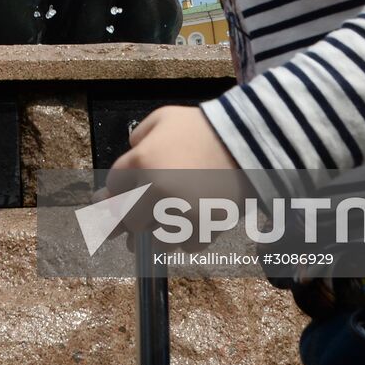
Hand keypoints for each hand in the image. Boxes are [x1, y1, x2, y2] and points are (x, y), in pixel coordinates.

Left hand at [99, 105, 245, 244]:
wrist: (250, 141)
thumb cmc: (204, 127)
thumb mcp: (164, 118)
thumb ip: (139, 137)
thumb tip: (131, 156)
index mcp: (141, 161)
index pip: (115, 189)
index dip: (122, 191)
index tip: (130, 194)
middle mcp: (155, 190)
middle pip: (131, 220)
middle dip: (140, 214)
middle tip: (154, 207)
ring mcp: (179, 212)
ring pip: (157, 241)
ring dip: (164, 231)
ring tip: (176, 217)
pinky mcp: (204, 228)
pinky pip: (187, 246)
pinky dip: (192, 237)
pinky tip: (198, 220)